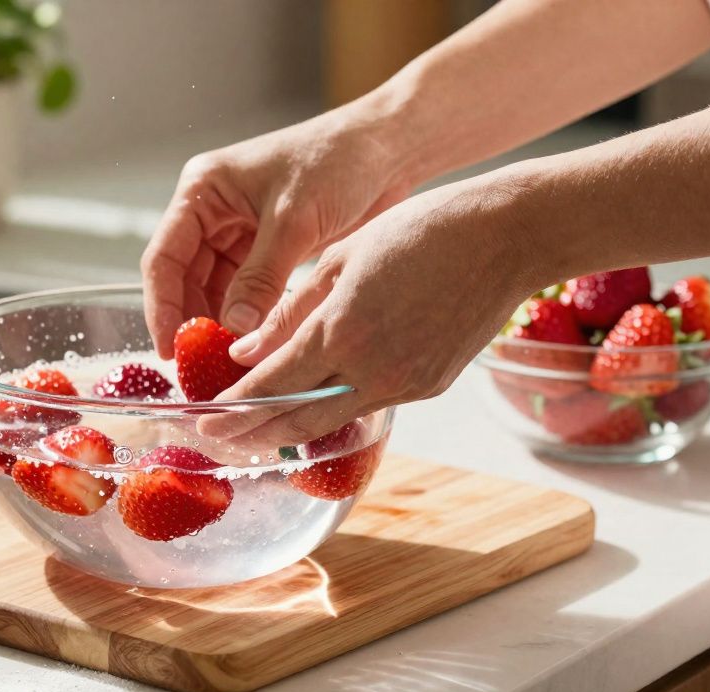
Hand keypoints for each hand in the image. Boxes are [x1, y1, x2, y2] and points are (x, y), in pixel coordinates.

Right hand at [141, 106, 412, 357]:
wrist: (388, 149)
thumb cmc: (339, 160)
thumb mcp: (294, 221)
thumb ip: (261, 277)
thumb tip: (233, 330)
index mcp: (204, 190)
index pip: (164, 256)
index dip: (162, 306)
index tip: (169, 349)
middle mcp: (213, 210)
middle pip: (184, 277)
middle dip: (191, 321)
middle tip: (199, 366)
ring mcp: (238, 230)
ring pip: (213, 288)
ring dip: (218, 323)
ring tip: (225, 362)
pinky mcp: (267, 248)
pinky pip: (244, 290)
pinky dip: (246, 317)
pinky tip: (252, 344)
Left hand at [199, 173, 542, 445]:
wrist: (505, 238)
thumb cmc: (419, 231)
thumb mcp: (340, 259)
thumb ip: (289, 313)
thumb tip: (244, 354)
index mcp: (341, 330)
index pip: (271, 386)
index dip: (234, 408)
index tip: (204, 419)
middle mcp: (372, 369)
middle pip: (297, 421)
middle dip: (252, 436)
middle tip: (218, 442)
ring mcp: (404, 383)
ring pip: (333, 422)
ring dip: (290, 432)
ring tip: (256, 435)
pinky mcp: (428, 387)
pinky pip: (368, 404)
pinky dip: (334, 409)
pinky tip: (313, 406)